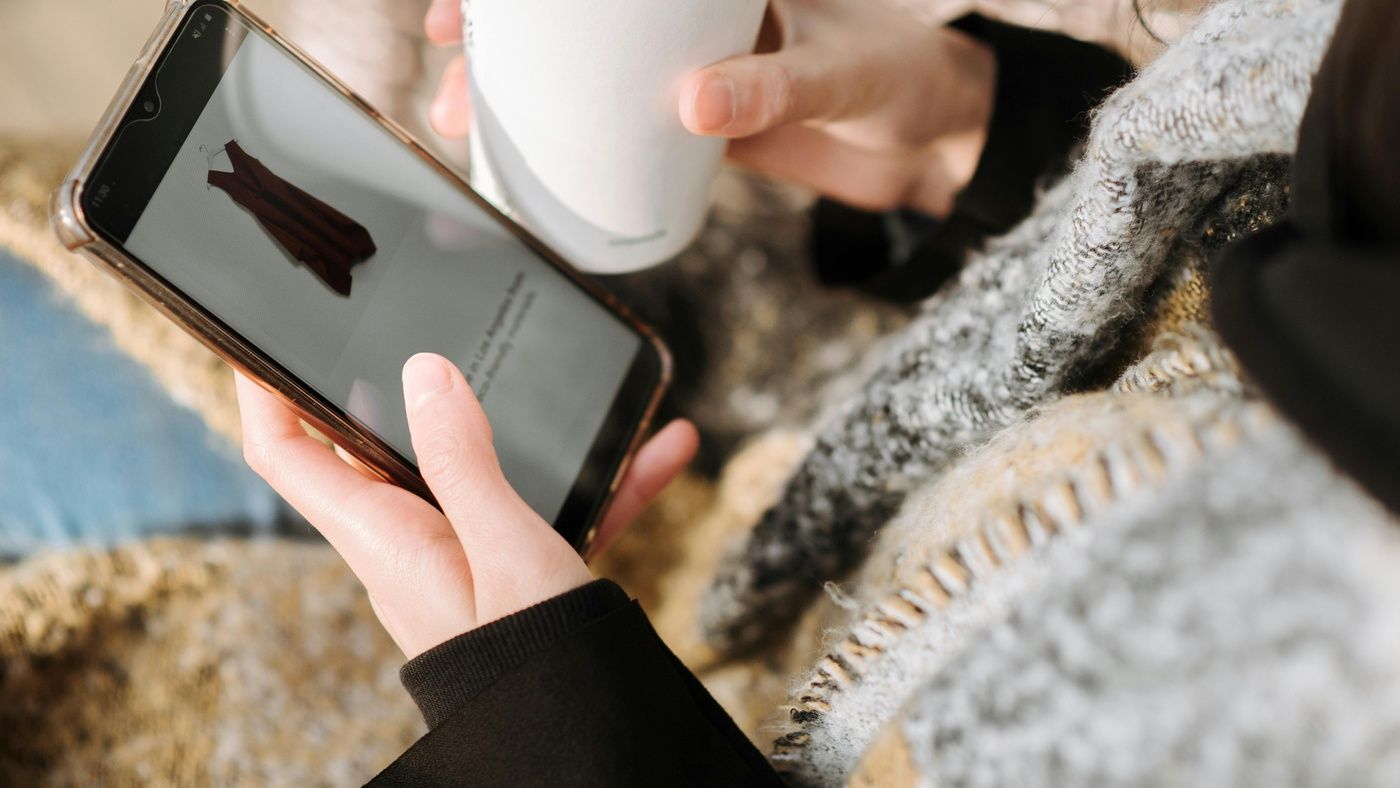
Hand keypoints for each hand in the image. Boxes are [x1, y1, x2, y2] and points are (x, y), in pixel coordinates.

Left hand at [236, 353, 697, 658]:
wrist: (588, 737)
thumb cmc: (534, 660)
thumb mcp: (503, 544)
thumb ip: (461, 458)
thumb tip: (425, 372)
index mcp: (384, 537)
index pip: (287, 451)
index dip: (263, 388)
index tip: (262, 333)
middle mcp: (411, 544)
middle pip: (382, 446)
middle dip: (407, 385)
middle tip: (426, 324)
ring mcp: (461, 556)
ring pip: (480, 470)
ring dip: (528, 430)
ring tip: (579, 386)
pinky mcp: (512, 570)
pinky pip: (543, 507)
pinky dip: (592, 482)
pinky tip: (653, 452)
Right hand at [423, 0, 995, 217]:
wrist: (933, 141)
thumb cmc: (896, 77)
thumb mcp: (831, 73)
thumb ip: (769, 88)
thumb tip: (691, 103)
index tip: (462, 9)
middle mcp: (686, 26)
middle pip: (572, 33)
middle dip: (496, 55)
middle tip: (448, 87)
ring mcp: (687, 77)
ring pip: (586, 86)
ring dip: (522, 107)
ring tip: (469, 133)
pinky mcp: (700, 132)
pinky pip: (624, 138)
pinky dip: (578, 153)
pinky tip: (536, 174)